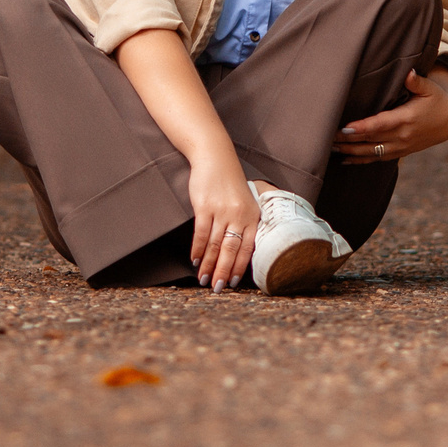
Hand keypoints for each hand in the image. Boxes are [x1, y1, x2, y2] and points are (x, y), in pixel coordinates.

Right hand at [187, 157, 258, 289]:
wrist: (215, 157)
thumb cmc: (230, 182)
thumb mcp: (245, 202)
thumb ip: (245, 224)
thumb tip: (238, 252)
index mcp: (252, 216)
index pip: (248, 248)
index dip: (240, 268)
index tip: (232, 283)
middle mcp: (240, 215)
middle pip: (231, 250)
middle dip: (222, 272)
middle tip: (216, 289)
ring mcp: (222, 211)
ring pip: (215, 245)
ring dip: (208, 264)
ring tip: (202, 279)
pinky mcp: (205, 206)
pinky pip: (201, 233)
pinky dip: (197, 249)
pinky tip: (194, 260)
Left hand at [332, 68, 447, 165]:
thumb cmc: (436, 100)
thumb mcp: (429, 89)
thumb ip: (417, 82)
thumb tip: (409, 73)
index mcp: (406, 119)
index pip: (380, 125)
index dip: (362, 128)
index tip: (345, 128)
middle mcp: (402, 136)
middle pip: (370, 140)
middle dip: (348, 140)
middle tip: (327, 137)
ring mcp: (400, 146)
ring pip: (371, 152)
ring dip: (350, 151)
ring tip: (330, 148)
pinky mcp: (400, 152)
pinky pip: (378, 159)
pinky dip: (361, 160)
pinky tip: (345, 159)